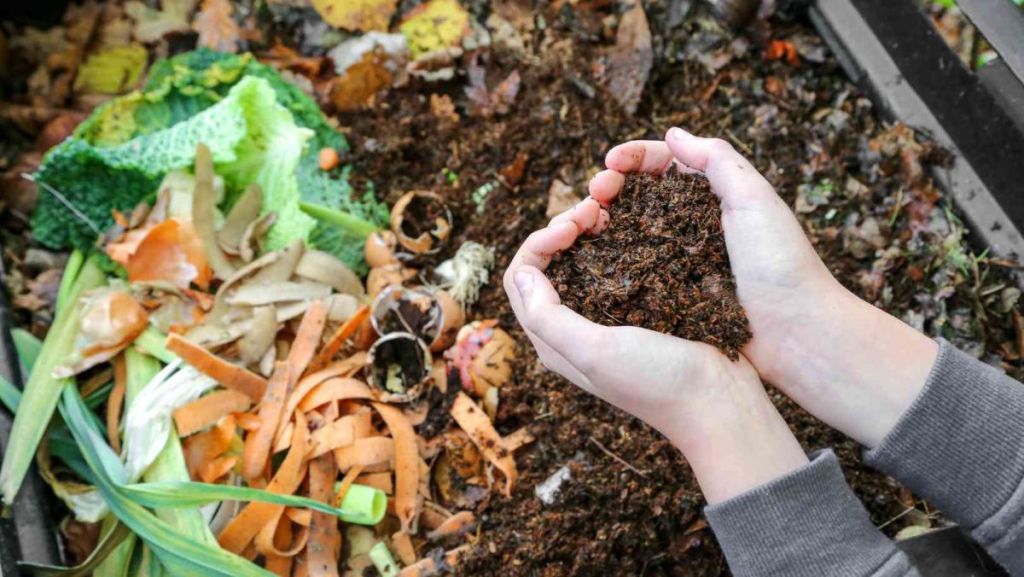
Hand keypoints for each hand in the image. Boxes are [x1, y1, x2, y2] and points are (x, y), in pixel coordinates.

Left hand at [503, 200, 807, 502]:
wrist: (720, 401)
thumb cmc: (658, 381)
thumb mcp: (595, 352)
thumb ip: (549, 317)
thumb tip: (523, 273)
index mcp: (553, 340)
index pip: (521, 277)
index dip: (538, 242)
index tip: (572, 226)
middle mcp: (574, 328)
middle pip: (548, 264)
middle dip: (562, 228)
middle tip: (594, 209)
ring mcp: (608, 316)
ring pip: (580, 259)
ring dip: (587, 230)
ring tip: (610, 210)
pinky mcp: (640, 307)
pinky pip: (616, 264)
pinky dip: (616, 239)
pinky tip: (634, 225)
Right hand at [591, 128, 938, 447]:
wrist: (795, 334)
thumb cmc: (781, 264)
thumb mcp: (754, 199)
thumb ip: (717, 160)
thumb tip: (673, 134)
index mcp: (714, 196)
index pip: (664, 164)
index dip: (633, 158)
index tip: (610, 163)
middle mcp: (692, 224)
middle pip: (639, 195)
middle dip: (611, 186)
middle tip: (593, 194)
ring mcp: (679, 260)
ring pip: (630, 230)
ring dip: (604, 220)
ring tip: (585, 222)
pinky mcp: (671, 294)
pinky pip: (634, 270)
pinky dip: (611, 259)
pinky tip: (594, 257)